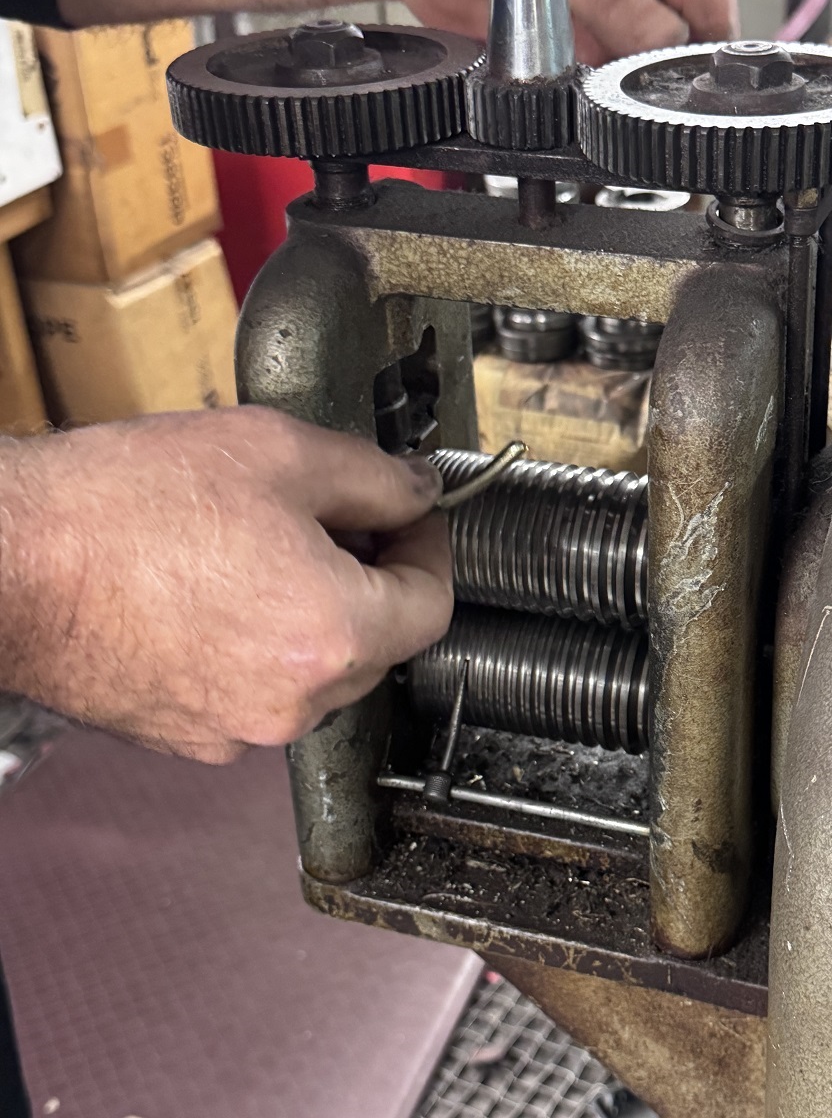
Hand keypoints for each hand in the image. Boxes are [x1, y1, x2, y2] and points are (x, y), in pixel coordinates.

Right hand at [0, 407, 452, 763]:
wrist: (3, 561)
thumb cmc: (120, 507)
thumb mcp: (279, 453)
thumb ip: (375, 477)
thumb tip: (420, 491)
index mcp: (332, 635)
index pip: (432, 605)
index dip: (430, 549)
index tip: (410, 518)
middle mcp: (293, 700)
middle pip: (379, 641)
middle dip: (371, 576)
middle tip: (333, 518)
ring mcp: (237, 729)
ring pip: (318, 668)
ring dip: (314, 611)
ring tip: (259, 548)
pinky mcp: (187, 735)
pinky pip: (258, 688)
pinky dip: (258, 644)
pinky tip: (215, 591)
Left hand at [394, 0, 738, 62]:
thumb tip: (666, 43)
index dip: (713, 28)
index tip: (707, 72)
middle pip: (674, 28)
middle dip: (666, 64)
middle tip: (657, 95)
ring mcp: (598, 7)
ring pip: (633, 59)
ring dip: (625, 84)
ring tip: (611, 94)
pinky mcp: (565, 43)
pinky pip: (592, 78)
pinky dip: (591, 96)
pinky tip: (585, 101)